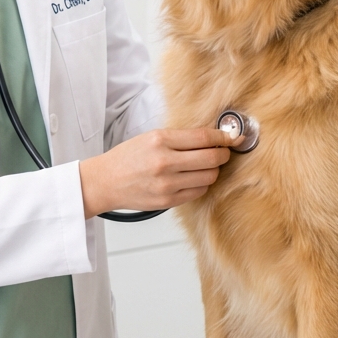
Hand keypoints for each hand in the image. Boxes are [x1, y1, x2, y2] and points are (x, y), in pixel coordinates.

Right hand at [79, 128, 230, 218]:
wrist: (106, 181)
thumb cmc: (127, 157)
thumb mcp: (150, 137)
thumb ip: (179, 138)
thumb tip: (211, 137)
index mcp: (160, 140)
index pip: (203, 138)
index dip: (223, 137)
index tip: (232, 137)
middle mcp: (165, 162)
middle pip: (212, 159)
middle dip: (224, 154)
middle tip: (224, 152)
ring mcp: (167, 184)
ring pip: (209, 177)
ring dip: (213, 171)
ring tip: (206, 166)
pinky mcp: (168, 201)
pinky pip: (198, 192)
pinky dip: (201, 184)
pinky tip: (193, 178)